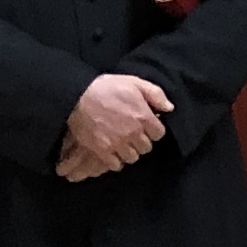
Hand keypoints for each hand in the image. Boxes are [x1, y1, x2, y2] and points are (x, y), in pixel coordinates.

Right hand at [57, 72, 173, 180]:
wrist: (77, 95)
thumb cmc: (106, 87)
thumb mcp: (134, 82)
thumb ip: (155, 94)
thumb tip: (169, 108)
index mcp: (144, 117)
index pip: (159, 134)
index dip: (152, 130)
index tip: (145, 126)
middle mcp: (133, 133)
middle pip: (146, 148)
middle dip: (141, 141)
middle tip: (132, 135)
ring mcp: (117, 143)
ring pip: (132, 157)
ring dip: (129, 151)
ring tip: (122, 143)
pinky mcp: (102, 151)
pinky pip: (115, 164)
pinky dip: (115, 160)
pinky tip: (112, 151)